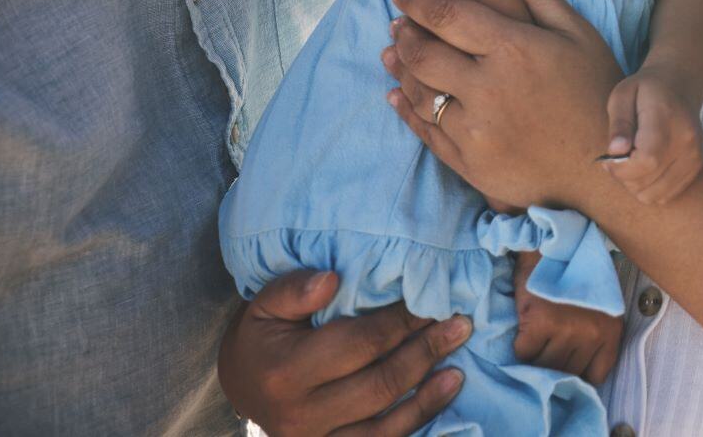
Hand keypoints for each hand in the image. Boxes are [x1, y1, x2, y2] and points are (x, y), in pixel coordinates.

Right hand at [217, 269, 468, 436]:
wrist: (241, 384)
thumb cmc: (263, 334)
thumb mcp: (265, 304)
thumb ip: (295, 289)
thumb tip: (332, 279)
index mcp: (286, 371)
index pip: (359, 344)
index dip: (401, 322)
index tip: (433, 298)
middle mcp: (301, 414)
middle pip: (378, 384)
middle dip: (424, 352)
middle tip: (461, 324)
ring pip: (384, 425)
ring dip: (428, 395)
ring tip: (460, 367)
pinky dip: (416, 421)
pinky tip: (442, 395)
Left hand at [382, 0, 623, 212]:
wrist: (606, 166)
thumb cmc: (597, 93)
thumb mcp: (580, 37)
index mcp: (514, 50)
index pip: (448, 16)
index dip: (417, 0)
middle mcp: (488, 89)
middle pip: (423, 54)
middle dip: (404, 34)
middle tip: (398, 25)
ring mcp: (475, 130)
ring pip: (418, 94)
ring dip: (400, 70)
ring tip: (393, 55)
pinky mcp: (470, 163)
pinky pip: (426, 132)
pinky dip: (406, 110)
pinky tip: (398, 96)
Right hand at [513, 252, 621, 384]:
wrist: (553, 241)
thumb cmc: (573, 274)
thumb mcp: (596, 306)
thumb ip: (591, 335)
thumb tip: (572, 373)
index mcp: (611, 330)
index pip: (595, 376)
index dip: (576, 375)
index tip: (564, 368)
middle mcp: (593, 333)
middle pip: (567, 373)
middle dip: (553, 365)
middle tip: (543, 351)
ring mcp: (568, 329)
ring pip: (544, 366)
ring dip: (535, 358)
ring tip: (534, 339)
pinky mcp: (541, 323)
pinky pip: (525, 353)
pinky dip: (520, 346)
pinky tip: (524, 329)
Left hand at [603, 68, 702, 204]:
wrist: (678, 86)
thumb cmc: (644, 90)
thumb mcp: (622, 95)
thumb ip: (619, 124)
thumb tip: (616, 151)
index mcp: (668, 119)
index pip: (646, 160)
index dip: (620, 167)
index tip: (608, 157)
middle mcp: (687, 142)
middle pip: (646, 181)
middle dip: (623, 175)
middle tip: (618, 155)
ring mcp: (695, 157)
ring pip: (653, 194)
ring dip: (634, 184)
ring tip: (632, 160)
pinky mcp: (695, 169)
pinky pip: (664, 196)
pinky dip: (649, 188)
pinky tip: (645, 167)